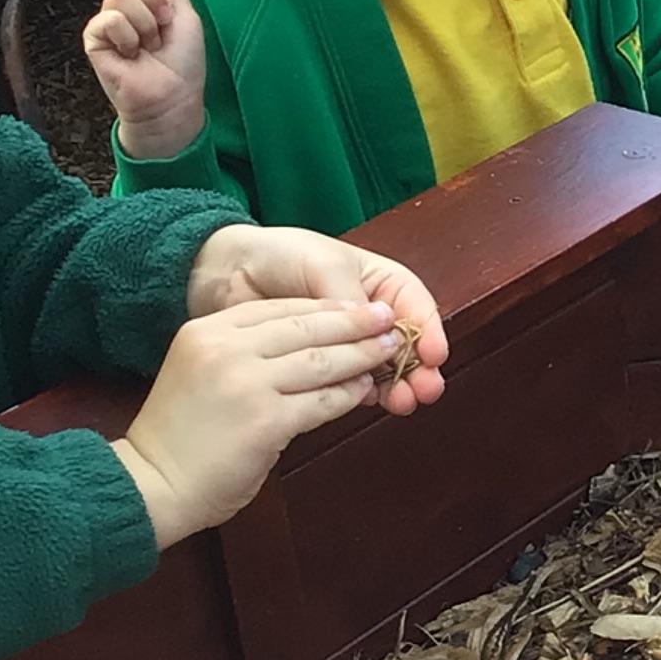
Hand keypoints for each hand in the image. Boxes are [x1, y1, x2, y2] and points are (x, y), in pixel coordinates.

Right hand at [84, 0, 206, 163]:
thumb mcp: (186, 14)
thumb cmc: (183, 64)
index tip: (169, 10)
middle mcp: (122, 7)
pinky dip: (128, 37)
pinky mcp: (93, 39)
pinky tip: (132, 54)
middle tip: (161, 25)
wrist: (172, 98)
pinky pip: (109, 20)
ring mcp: (106, 22)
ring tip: (148, 45)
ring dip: (145, 23)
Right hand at [114, 298, 404, 549]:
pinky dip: (349, 394)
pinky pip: (324, 400)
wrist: (155, 483)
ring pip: (322, 360)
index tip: (357, 306)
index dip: (325, 306)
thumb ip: (244, 351)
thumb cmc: (183, 434)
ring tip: (388, 351)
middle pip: (306, 326)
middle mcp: (225, 348)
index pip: (280, 306)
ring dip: (362, 355)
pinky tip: (365, 389)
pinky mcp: (267, 421)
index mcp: (207, 330)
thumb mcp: (202, 370)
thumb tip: (310, 340)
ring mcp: (247, 383)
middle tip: (388, 321)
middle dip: (354, 323)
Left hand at [187, 223, 448, 411]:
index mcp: (379, 282)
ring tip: (401, 403)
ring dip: (396, 386)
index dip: (430, 331)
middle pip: (407, 344)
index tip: (434, 355)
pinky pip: (350, 383)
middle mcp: (369, 315)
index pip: (416, 307)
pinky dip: (362, 394)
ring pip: (383, 368)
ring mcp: (347, 344)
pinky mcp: (322, 368)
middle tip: (424, 391)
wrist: (226, 275)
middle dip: (419, 369)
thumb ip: (352, 300)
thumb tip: (382, 332)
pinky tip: (369, 402)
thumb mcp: (323, 266)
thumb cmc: (279, 255)